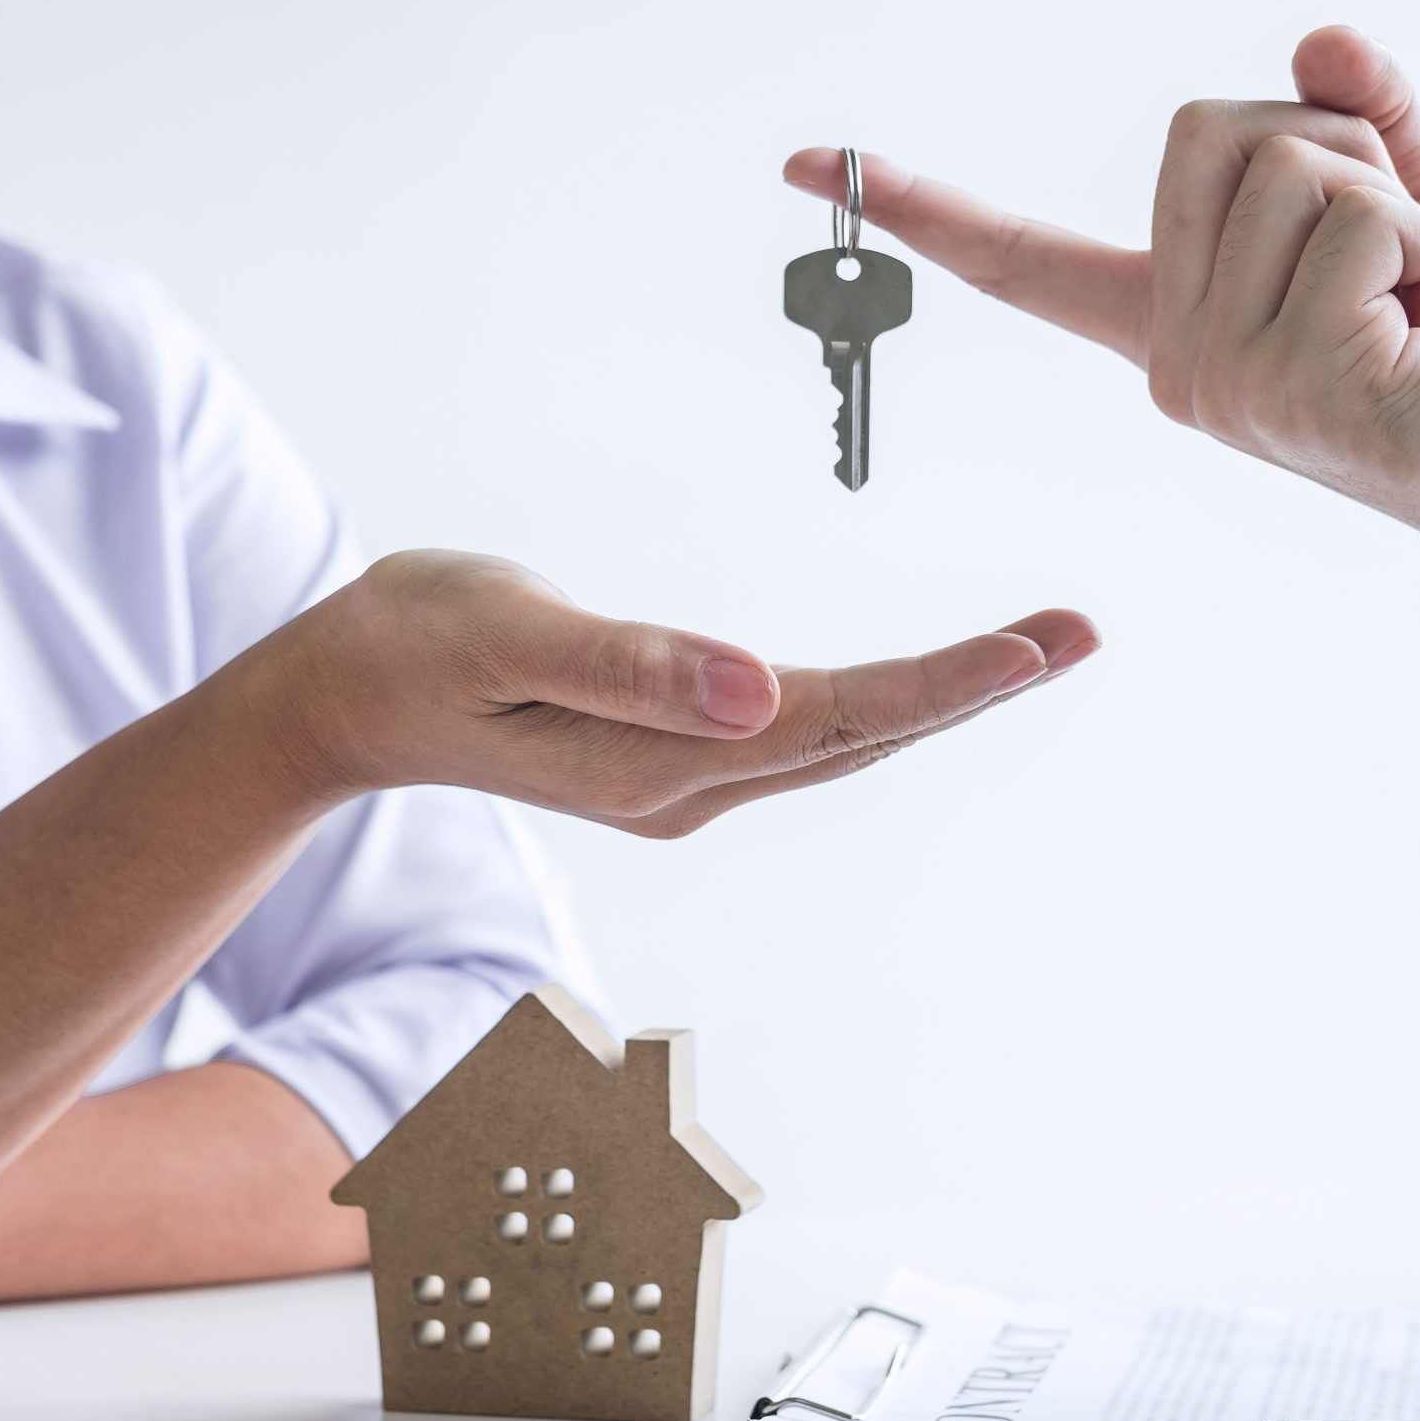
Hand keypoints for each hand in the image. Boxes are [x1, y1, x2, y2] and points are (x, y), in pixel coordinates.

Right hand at [260, 549, 1097, 838]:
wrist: (339, 700)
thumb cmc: (412, 647)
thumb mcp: (507, 637)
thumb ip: (633, 664)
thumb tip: (760, 690)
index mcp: (657, 763)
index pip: (833, 720)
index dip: (940, 686)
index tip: (1035, 648)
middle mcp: (685, 789)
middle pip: (860, 736)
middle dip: (975, 688)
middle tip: (1080, 631)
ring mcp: (679, 784)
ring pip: (839, 741)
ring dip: (938, 698)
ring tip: (1034, 647)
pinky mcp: (668, 762)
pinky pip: (800, 736)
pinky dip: (876, 704)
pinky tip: (923, 686)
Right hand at [783, 25, 1419, 571]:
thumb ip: (1364, 118)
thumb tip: (1317, 36)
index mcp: (1176, 329)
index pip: (1027, 260)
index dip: (924, 204)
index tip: (810, 163)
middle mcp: (1173, 366)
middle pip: (1211, 126)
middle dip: (1341, 154)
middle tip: (1395, 270)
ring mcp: (1219, 383)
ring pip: (1294, 154)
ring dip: (1401, 205)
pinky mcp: (1290, 383)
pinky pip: (1360, 209)